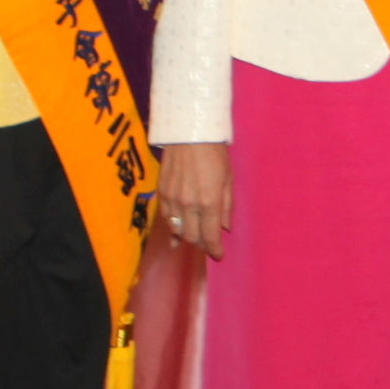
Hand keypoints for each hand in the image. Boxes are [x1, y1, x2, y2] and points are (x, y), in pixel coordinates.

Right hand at [159, 143, 231, 258]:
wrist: (189, 133)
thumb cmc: (215, 154)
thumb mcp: (228, 179)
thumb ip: (226, 206)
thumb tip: (225, 227)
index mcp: (209, 202)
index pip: (210, 236)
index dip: (215, 249)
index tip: (219, 255)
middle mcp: (189, 204)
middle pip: (192, 237)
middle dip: (201, 244)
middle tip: (208, 245)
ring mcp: (172, 200)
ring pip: (177, 230)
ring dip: (186, 237)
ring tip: (194, 238)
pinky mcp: (161, 193)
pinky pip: (166, 218)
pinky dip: (172, 226)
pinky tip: (176, 231)